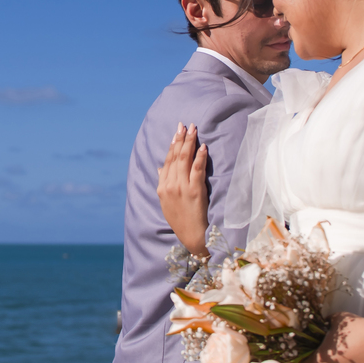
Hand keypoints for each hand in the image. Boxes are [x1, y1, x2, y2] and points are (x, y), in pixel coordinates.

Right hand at [157, 123, 209, 257]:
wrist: (192, 237)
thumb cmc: (181, 220)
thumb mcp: (167, 202)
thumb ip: (163, 182)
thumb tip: (160, 167)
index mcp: (162, 187)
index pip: (167, 161)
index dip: (172, 145)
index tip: (177, 133)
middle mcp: (170, 185)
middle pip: (175, 157)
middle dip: (181, 139)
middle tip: (186, 125)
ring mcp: (181, 188)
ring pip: (184, 160)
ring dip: (189, 143)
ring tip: (194, 130)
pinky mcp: (194, 192)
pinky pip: (197, 170)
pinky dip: (199, 157)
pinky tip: (203, 147)